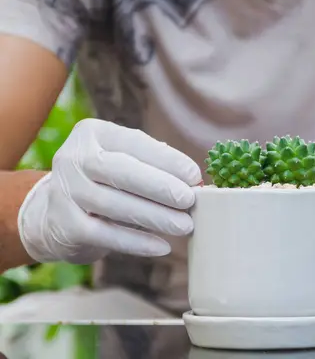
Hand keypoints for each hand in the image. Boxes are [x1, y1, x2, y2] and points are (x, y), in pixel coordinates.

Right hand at [17, 118, 201, 263]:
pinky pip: (105, 235)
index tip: (195, 176)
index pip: (135, 142)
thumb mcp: (123, 162)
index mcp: (94, 133)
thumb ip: (154, 165)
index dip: (168, 160)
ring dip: (155, 217)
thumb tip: (195, 180)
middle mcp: (73, 158)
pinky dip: (136, 242)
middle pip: (122, 172)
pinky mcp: (64, 225)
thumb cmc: (105, 182)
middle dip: (161, 187)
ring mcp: (65, 192)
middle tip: (190, 200)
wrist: (52, 213)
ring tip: (184, 225)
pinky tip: (162, 246)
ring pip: (115, 205)